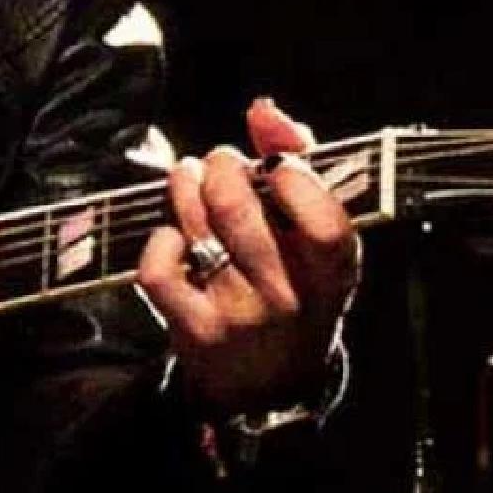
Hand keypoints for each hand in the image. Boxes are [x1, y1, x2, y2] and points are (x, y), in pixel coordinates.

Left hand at [136, 98, 359, 414]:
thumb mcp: (313, 235)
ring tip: (189, 177)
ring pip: (196, 227)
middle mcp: (290, 298)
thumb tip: (262, 110)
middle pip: (238, 210)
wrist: (267, 382)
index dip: (295, 180)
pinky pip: (160, 268)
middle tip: (220, 163)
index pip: (325, 224)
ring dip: (185, 186)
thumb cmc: (293, 281)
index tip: (276, 165)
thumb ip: (298, 161)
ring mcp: (240, 317)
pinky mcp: (195, 331)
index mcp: (333, 273)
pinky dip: (160, 239)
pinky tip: (173, 235)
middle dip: (221, 166)